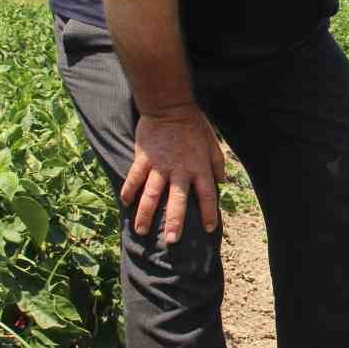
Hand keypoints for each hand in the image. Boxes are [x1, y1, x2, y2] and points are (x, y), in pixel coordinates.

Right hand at [121, 106, 226, 242]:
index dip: (210, 212)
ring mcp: (159, 165)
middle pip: (177, 201)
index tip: (209, 229)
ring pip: (151, 194)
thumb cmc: (193, 125)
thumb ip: (218, 163)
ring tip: (141, 231)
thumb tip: (223, 183)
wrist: (169, 106)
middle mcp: (180, 170)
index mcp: (199, 167)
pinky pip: (134, 178)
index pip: (207, 195)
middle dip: (174, 222)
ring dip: (145, 214)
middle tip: (171, 241)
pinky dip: (129, 191)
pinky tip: (125, 204)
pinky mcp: (143, 159)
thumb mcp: (212, 143)